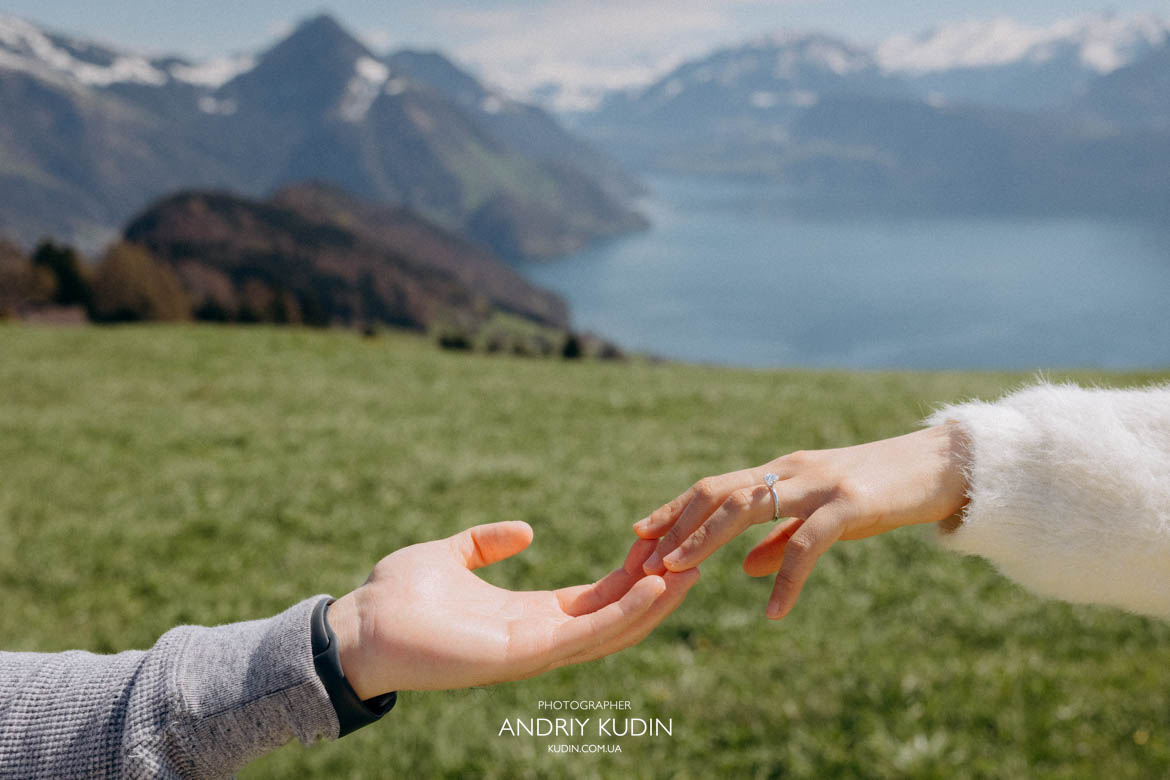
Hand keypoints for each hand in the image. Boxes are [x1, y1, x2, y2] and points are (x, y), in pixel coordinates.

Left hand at [328, 521, 698, 697]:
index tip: (657, 544)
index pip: (593, 598)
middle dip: (654, 589)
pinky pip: (587, 635)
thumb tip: (525, 531)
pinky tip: (654, 587)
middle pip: (613, 615)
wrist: (358, 627)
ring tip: (689, 570)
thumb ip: (486, 543)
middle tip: (693, 557)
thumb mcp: (451, 555)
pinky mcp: (524, 653)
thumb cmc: (396, 597)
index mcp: (526, 614)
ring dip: (652, 602)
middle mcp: (538, 636)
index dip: (628, 574)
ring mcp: (534, 649)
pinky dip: (625, 613)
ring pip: (611, 628)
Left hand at [633, 423, 968, 618]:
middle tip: (644, 558)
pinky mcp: (849, 505)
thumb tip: (741, 569)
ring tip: (677, 573)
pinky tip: (771, 611)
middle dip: (676, 525)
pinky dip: (785, 578)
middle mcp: (791, 471)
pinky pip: (807, 544)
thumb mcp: (822, 515)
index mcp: (781, 471)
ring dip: (706, 540)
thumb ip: (780, 539)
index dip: (675, 509)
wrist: (941, 467)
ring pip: (748, 506)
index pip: (715, 486)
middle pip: (718, 492)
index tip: (639, 533)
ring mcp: (818, 485)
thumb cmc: (880, 491)